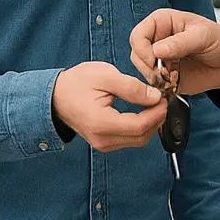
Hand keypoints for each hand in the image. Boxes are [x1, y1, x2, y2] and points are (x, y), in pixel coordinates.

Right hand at [51, 61, 166, 152]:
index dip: (157, 112)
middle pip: (142, 137)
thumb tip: (155, 97)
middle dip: (157, 118)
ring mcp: (103, 144)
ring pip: (138, 140)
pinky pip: (130, 140)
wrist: (55, 96)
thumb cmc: (76, 83)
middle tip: (162, 100)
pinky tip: (143, 112)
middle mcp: (103, 139)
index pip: (140, 125)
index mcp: (102, 123)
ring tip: (154, 104)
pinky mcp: (104, 143)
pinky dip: (141, 127)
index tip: (163, 98)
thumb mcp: (105, 76)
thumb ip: (132, 87)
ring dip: (151, 124)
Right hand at [130, 8, 219, 95]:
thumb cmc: (219, 41)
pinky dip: (161, 87)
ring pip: (142, 70)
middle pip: (136, 53)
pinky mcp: (163, 75)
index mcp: (162, 22)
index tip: (153, 60)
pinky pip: (152, 83)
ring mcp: (158, 58)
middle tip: (165, 72)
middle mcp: (157, 39)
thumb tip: (157, 50)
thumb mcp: (203, 36)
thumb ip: (180, 42)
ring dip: (155, 77)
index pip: (138, 34)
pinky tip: (174, 83)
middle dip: (148, 66)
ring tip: (174, 77)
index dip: (142, 49)